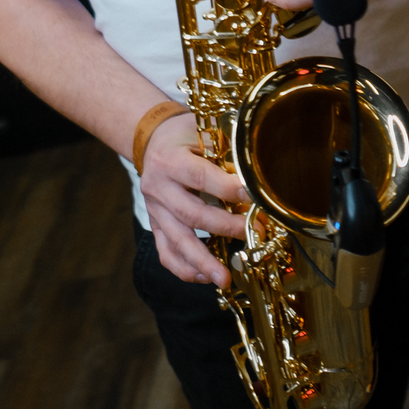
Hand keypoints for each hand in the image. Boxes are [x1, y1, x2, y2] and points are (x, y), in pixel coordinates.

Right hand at [140, 112, 247, 285]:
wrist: (152, 141)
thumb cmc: (183, 134)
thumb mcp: (200, 128)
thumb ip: (223, 146)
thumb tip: (257, 168)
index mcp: (169, 160)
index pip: (201, 177)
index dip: (228, 189)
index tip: (255, 198)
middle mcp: (157, 187)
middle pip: (192, 214)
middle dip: (226, 227)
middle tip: (255, 233)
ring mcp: (154, 210)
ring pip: (177, 240)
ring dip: (203, 261)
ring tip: (224, 279)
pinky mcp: (155, 225)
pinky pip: (166, 252)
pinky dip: (184, 268)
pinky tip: (204, 277)